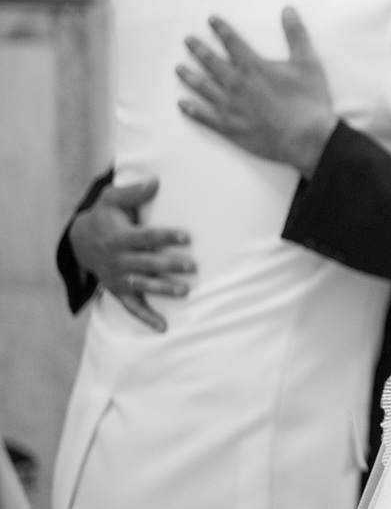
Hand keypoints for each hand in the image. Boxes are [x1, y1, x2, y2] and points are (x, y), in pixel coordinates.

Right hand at [69, 178, 193, 331]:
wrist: (80, 242)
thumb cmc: (104, 216)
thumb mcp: (111, 199)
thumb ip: (132, 191)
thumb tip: (156, 181)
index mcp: (120, 237)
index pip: (146, 238)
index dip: (166, 236)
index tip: (187, 236)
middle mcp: (119, 260)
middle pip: (147, 263)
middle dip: (169, 265)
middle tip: (193, 266)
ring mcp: (119, 278)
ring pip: (142, 285)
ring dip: (163, 289)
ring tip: (185, 291)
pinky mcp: (119, 291)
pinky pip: (132, 307)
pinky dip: (146, 318)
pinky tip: (164, 327)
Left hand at [176, 7, 336, 178]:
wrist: (307, 139)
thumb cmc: (309, 101)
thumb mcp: (308, 63)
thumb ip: (296, 34)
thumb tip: (288, 10)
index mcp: (254, 67)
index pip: (232, 42)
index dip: (221, 29)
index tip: (211, 20)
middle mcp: (236, 84)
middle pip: (211, 62)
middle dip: (198, 49)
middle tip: (188, 41)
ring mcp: (230, 107)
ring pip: (203, 88)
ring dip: (189, 76)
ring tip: (179, 68)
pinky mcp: (230, 128)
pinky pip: (205, 117)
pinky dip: (192, 110)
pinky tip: (182, 104)